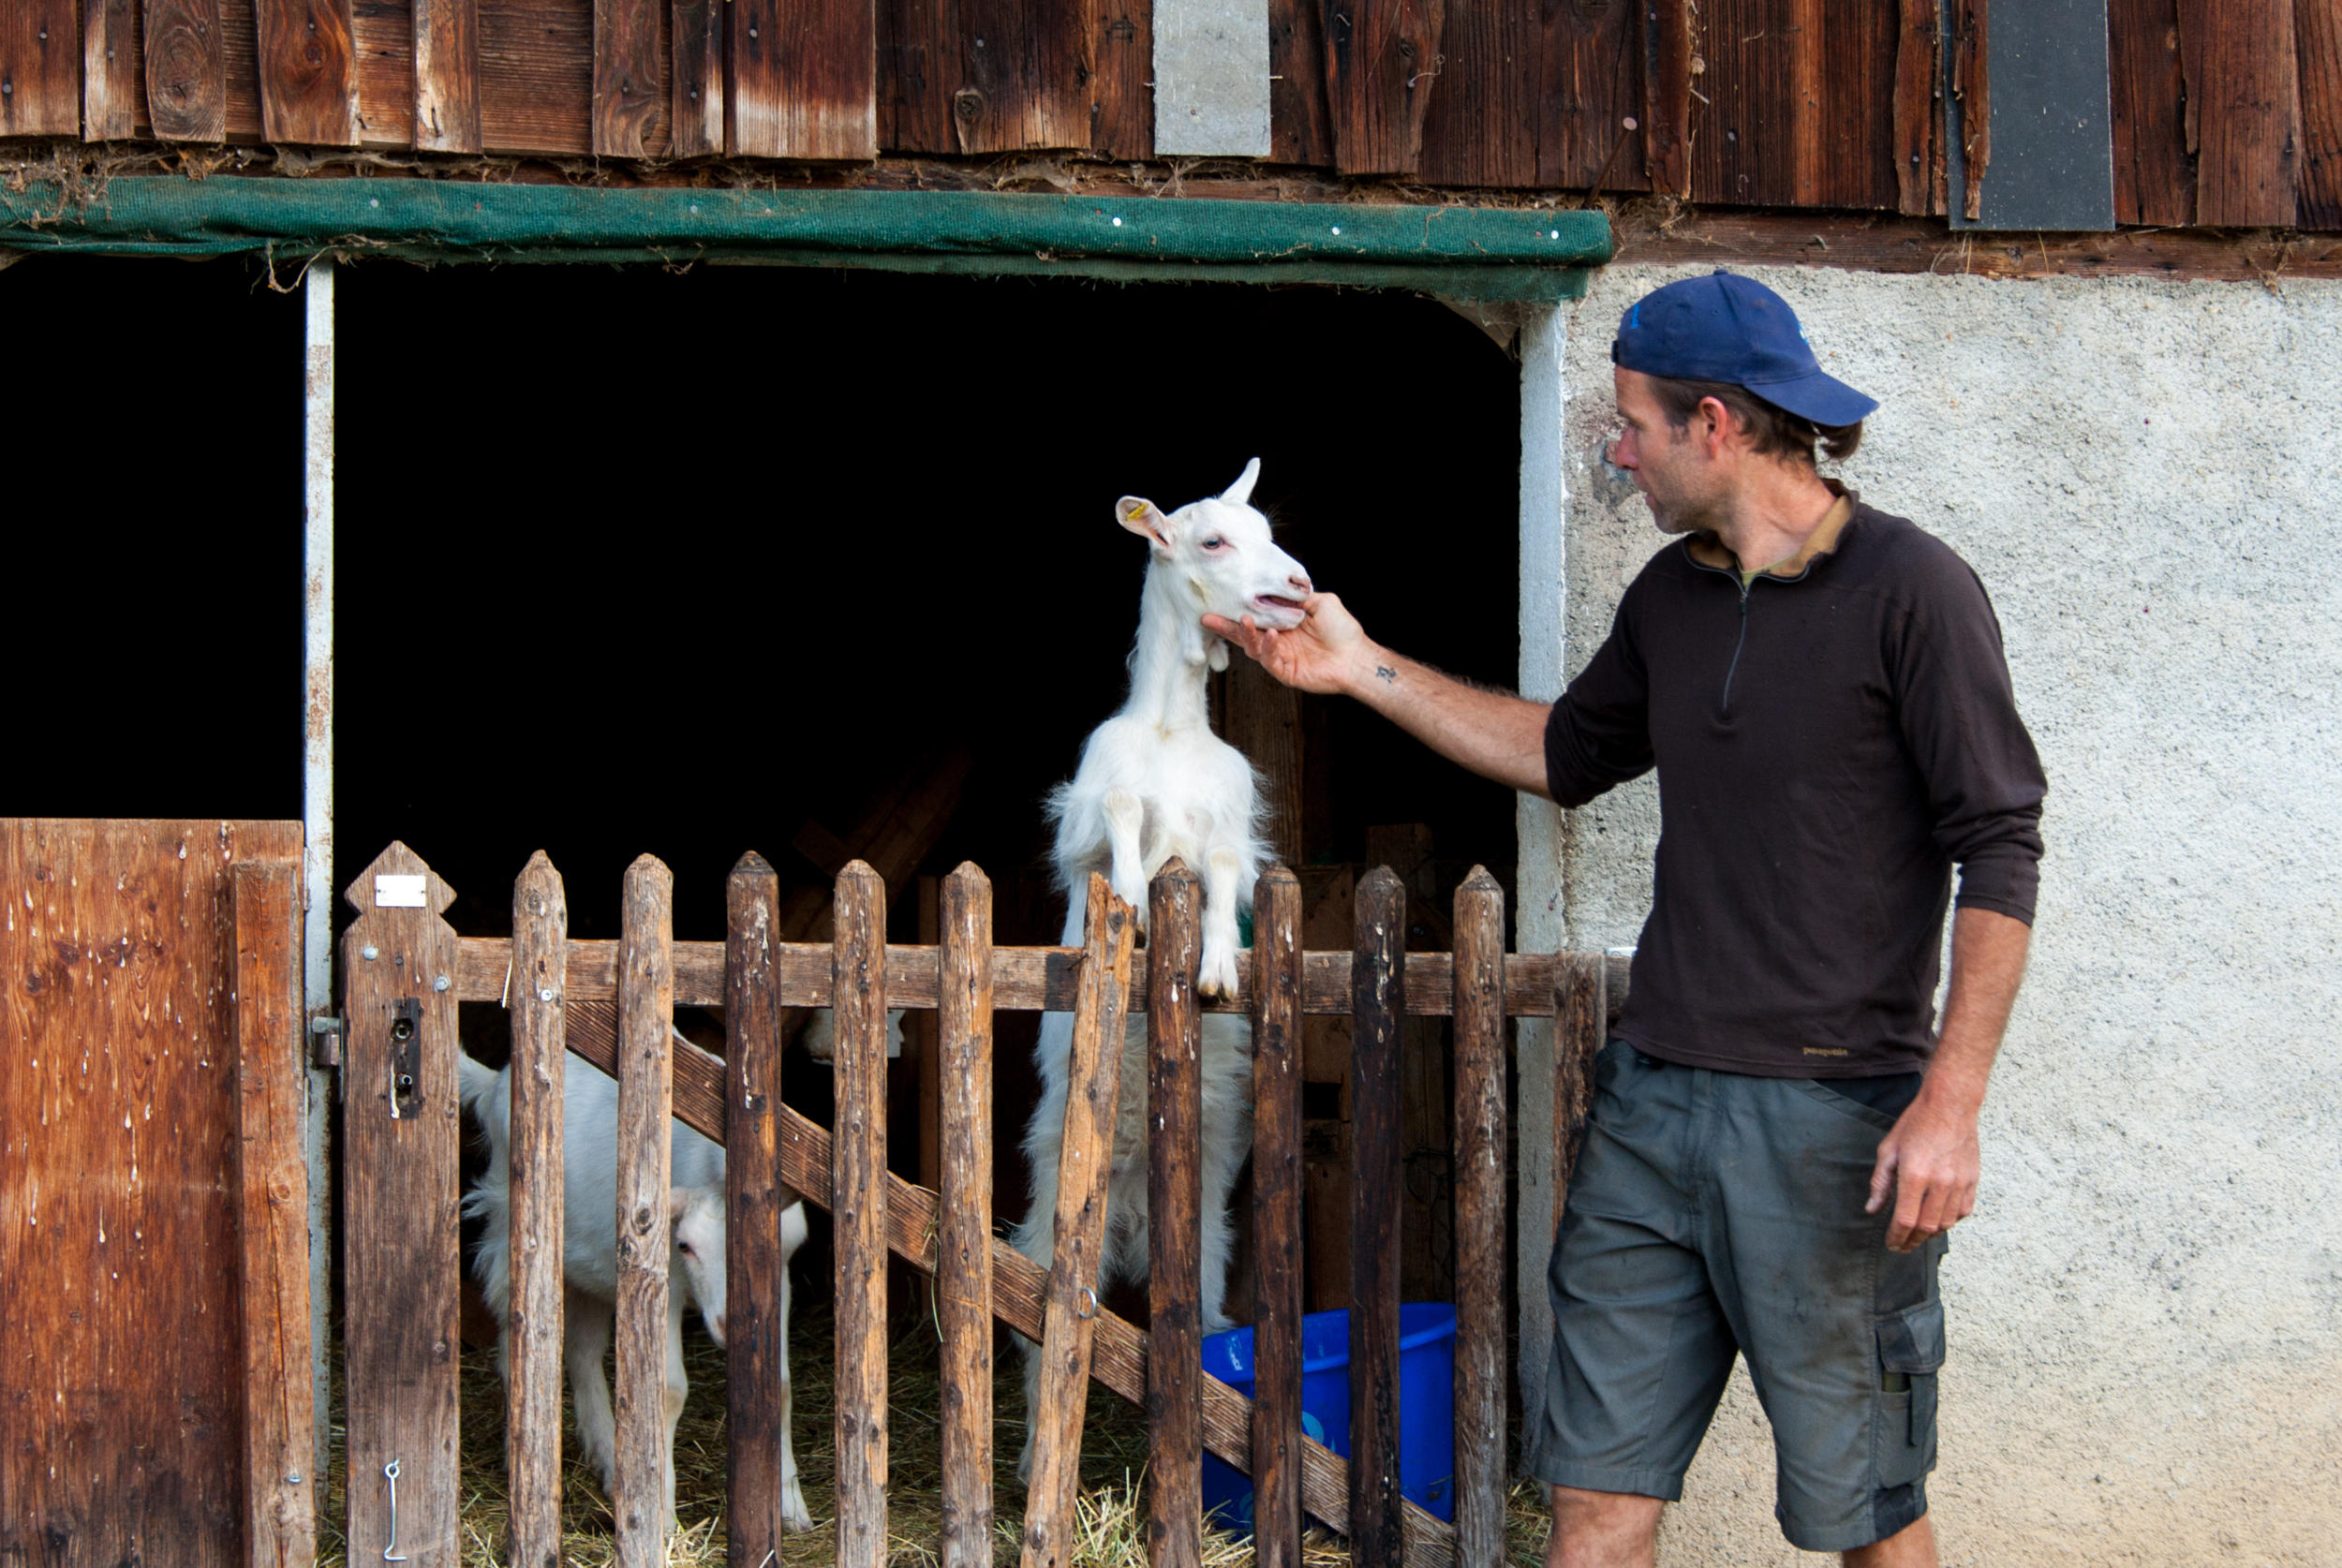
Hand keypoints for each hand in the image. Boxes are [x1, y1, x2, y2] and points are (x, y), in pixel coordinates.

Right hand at [1201, 592, 1371, 695]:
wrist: (1356, 656)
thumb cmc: (1342, 630)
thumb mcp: (1320, 602)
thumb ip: (1297, 595)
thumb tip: (1276, 587)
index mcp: (1281, 623)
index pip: (1254, 616)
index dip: (1237, 610)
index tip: (1219, 600)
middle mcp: (1276, 640)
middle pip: (1244, 634)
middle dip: (1226, 626)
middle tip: (1207, 617)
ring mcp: (1279, 657)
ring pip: (1252, 648)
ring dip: (1246, 634)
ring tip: (1245, 620)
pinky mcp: (1285, 672)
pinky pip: (1269, 660)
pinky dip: (1268, 647)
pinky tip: (1271, 635)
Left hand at [1866, 1087, 1980, 1251]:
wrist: (1950, 1106)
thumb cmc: (1915, 1124)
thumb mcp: (1888, 1150)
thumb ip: (1880, 1183)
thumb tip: (1872, 1209)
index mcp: (1915, 1175)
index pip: (1905, 1220)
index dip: (1897, 1237)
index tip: (1891, 1244)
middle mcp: (1940, 1183)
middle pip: (1926, 1227)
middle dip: (1912, 1241)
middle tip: (1902, 1245)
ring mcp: (1959, 1183)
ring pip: (1945, 1223)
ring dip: (1930, 1234)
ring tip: (1917, 1236)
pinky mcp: (1972, 1180)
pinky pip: (1963, 1212)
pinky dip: (1949, 1222)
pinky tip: (1938, 1221)